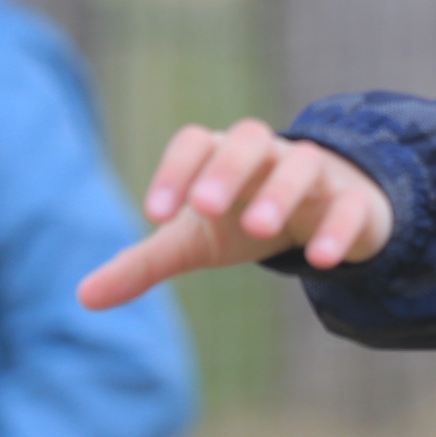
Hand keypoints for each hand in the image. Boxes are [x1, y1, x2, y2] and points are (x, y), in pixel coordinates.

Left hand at [77, 120, 392, 310]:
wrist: (325, 214)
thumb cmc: (245, 218)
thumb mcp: (195, 241)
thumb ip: (143, 264)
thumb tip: (82, 297)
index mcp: (222, 157)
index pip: (195, 142)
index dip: (174, 172)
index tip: (154, 215)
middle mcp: (268, 156)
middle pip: (249, 138)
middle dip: (226, 168)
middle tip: (203, 205)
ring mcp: (315, 175)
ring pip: (301, 166)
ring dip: (279, 192)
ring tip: (257, 227)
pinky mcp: (353, 203)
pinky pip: (349, 207)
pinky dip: (337, 230)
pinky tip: (322, 262)